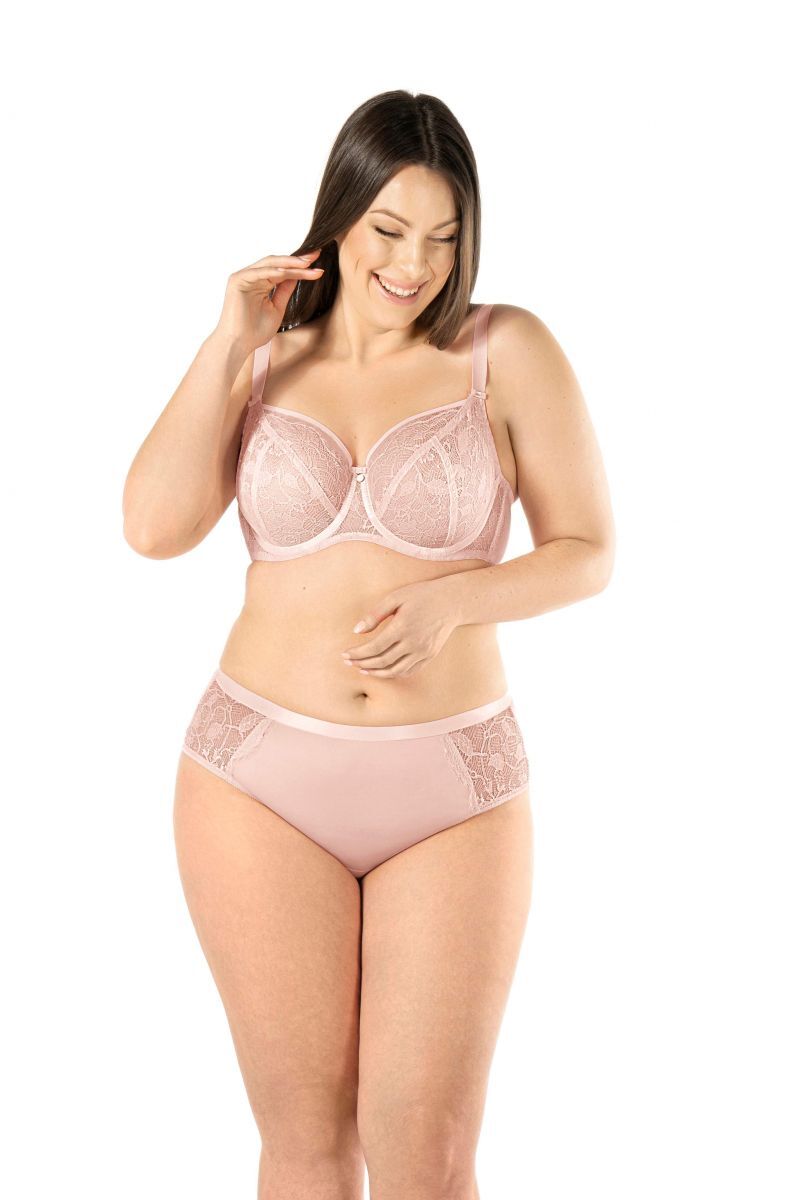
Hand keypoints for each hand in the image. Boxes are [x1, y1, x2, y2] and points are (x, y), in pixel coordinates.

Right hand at [213, 248, 324, 352]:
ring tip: (307, 264)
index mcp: (261, 282)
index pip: (283, 270)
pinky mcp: (237, 280)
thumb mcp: (277, 308)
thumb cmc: (255, 331)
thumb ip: (285, 291)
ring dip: (289, 264)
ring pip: (270, 265)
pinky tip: (288, 272)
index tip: (318, 267)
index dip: (300, 268)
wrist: (238, 344)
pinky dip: (273, 271)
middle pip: (278, 263)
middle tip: (316, 256)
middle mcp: (252, 276)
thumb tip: (298, 276)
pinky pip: (259, 272)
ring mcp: (243, 277)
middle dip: (297, 261)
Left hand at [341, 579, 459, 678]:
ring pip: (395, 670)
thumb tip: (356, 631)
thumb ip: (375, 614)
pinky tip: (383, 671)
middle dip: (362, 663)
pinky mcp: (429, 656)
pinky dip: (393, 674)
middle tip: (349, 663)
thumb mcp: (396, 597)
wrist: (452, 601)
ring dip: (376, 673)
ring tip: (362, 669)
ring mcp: (423, 652)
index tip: (345, 654)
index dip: (357, 653)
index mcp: (402, 627)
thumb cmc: (422, 595)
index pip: (374, 647)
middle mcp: (413, 643)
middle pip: (382, 661)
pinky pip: (408, 671)